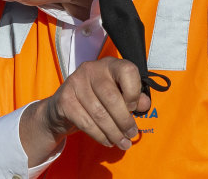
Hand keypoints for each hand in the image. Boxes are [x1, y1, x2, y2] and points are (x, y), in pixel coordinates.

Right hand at [20, 57, 150, 166]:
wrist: (63, 106)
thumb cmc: (97, 99)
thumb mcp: (117, 94)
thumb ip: (133, 98)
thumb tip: (144, 104)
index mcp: (109, 64)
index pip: (127, 70)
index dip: (134, 91)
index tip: (134, 107)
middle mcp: (91, 69)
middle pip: (112, 96)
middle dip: (124, 120)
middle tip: (131, 134)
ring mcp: (75, 82)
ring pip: (99, 113)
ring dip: (114, 132)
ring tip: (122, 142)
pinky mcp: (64, 99)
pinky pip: (86, 122)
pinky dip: (100, 135)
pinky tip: (107, 141)